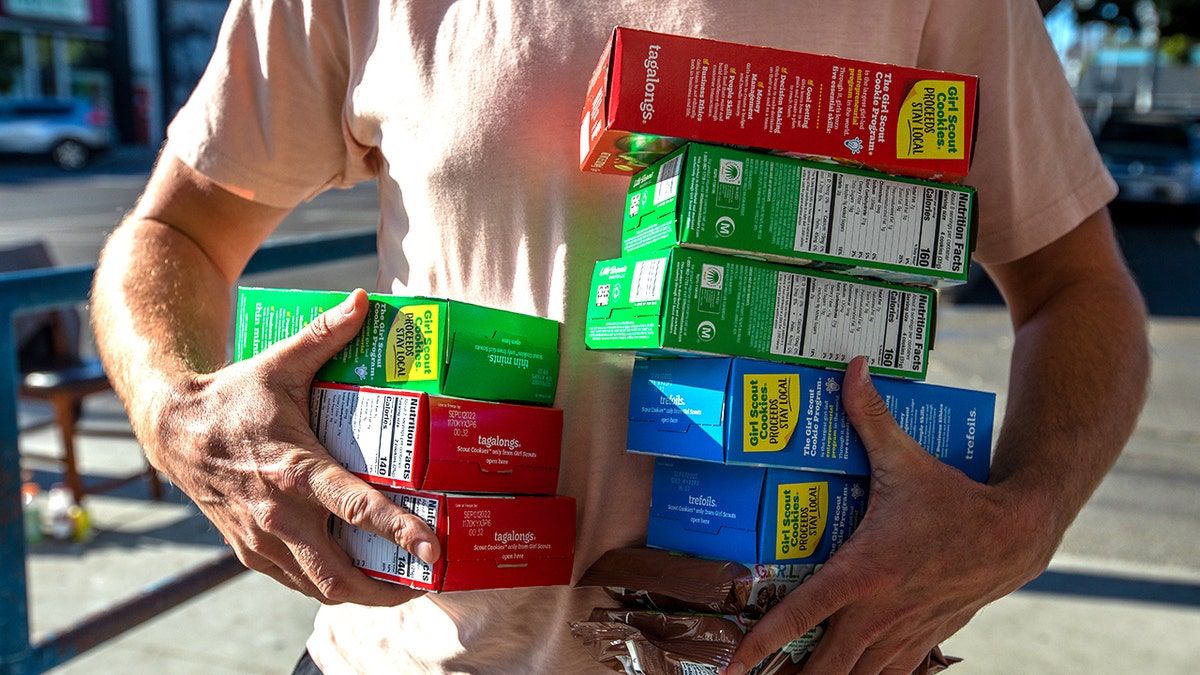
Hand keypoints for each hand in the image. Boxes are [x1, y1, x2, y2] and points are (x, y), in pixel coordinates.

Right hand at [145, 289, 440, 604]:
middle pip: (339, 573)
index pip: (356, 509)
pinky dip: (327, 584)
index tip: (433, 550)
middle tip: (424, 582)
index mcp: (294, 470)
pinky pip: (295, 582)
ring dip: (359, 593)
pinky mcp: (249, 550)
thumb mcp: (278, 362)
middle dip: (385, 589)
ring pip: (317, 586)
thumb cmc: (233, 397)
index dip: (400, 532)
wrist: (172, 429)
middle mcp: (278, 514)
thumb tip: (363, 300)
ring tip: (399, 587)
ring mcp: (261, 538)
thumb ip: (324, 335)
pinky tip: (355, 576)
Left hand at [724, 356, 1053, 673]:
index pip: (802, 614)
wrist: (1018, 533)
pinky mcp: (923, 640)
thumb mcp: (906, 458)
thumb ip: (869, 415)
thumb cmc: (954, 498)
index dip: (763, 641)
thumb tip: (851, 366)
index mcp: (865, 571)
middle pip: (825, 668)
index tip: (734, 665)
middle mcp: (879, 611)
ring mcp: (903, 632)